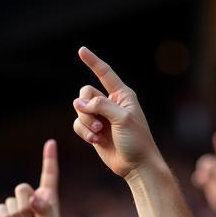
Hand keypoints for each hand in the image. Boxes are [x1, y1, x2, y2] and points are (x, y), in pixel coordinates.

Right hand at [0, 140, 60, 216]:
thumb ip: (44, 210)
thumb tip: (31, 200)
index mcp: (48, 198)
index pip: (49, 174)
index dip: (49, 159)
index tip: (50, 143)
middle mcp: (33, 198)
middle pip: (21, 187)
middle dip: (24, 207)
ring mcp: (19, 206)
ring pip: (10, 201)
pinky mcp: (7, 214)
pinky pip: (1, 209)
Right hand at [72, 47, 163, 178]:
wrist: (136, 166)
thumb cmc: (136, 141)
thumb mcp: (122, 118)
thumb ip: (101, 106)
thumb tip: (79, 104)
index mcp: (122, 95)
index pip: (105, 73)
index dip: (93, 61)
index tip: (81, 50)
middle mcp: (110, 103)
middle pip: (85, 93)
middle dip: (87, 107)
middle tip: (99, 123)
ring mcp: (101, 118)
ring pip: (80, 109)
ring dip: (86, 122)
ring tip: (99, 134)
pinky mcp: (94, 131)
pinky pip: (78, 124)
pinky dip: (84, 132)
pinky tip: (95, 141)